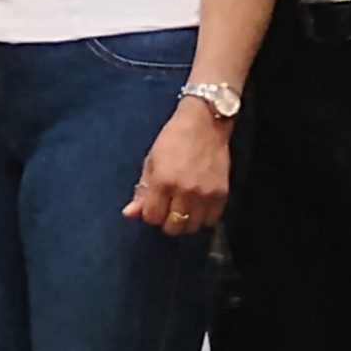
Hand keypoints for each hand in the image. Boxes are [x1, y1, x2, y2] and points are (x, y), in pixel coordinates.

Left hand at [123, 101, 231, 236]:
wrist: (205, 123)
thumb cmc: (173, 139)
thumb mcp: (151, 161)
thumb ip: (142, 191)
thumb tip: (129, 214)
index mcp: (163, 181)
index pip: (152, 217)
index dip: (151, 213)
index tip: (154, 204)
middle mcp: (185, 190)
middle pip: (173, 227)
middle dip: (167, 221)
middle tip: (169, 207)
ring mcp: (205, 193)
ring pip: (193, 227)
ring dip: (186, 222)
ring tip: (184, 207)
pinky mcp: (222, 193)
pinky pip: (211, 220)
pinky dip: (203, 217)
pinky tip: (198, 205)